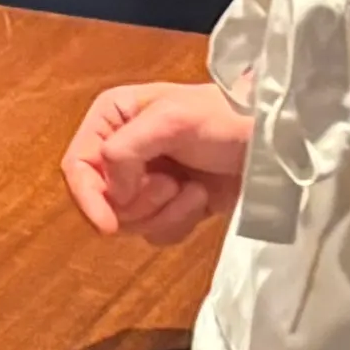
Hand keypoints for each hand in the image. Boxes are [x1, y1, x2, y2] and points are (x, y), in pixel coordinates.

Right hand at [64, 79, 254, 243]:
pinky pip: (155, 231)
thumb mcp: (171, 120)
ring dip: (164, 212)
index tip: (108, 226)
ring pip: (128, 220)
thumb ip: (126, 149)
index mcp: (112, 119)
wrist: (271, 142)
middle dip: (139, 202)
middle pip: (102, 199)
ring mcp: (144, 179)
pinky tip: (201, 199)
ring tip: (193, 189)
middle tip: (172, 185)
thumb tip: (115, 194)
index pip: (78, 165)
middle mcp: (121, 150)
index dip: (88, 198)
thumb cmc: (224, 118)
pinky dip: (179, 222)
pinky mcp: (169, 205)